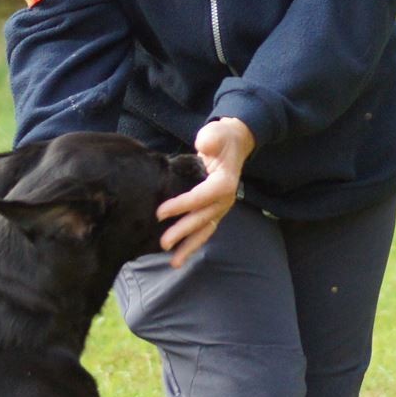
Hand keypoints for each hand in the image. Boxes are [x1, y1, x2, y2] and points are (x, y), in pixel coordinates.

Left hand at [157, 117, 252, 267]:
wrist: (235, 144)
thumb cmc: (222, 139)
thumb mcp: (216, 134)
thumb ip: (210, 139)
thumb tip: (204, 146)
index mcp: (224, 183)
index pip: (201, 198)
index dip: (181, 206)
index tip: (160, 212)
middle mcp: (225, 199)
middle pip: (202, 218)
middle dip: (182, 232)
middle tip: (163, 243)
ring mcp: (221, 207)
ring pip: (205, 230)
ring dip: (190, 246)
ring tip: (174, 262)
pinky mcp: (215, 211)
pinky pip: (204, 229)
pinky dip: (193, 242)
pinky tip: (180, 254)